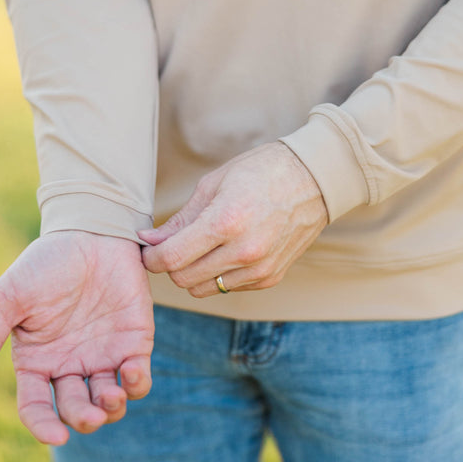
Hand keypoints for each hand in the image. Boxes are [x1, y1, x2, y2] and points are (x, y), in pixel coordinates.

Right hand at [0, 231, 153, 444]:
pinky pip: (138, 377)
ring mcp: (103, 355)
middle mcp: (69, 365)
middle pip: (76, 410)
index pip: (36, 407)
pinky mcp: (134, 342)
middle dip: (84, 420)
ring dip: (112, 408)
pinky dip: (137, 384)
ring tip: (111, 395)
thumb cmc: (46, 262)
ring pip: (109, 403)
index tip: (57, 436)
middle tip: (92, 415)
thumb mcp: (9, 298)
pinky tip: (130, 373)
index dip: (44, 427)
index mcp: (37, 360)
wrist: (91, 231)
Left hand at [140, 143, 326, 296]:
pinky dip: (219, 274)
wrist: (314, 179)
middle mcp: (244, 251)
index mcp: (226, 222)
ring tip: (200, 247)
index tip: (148, 249)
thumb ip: (181, 219)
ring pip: (204, 289)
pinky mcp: (271, 277)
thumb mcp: (214, 184)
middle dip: (170, 264)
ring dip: (194, 272)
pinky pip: (228, 287)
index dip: (151, 258)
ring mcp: (260, 268)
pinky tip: (226, 250)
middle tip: (172, 245)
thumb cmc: (261, 171)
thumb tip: (149, 240)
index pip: (172, 258)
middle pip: (184, 279)